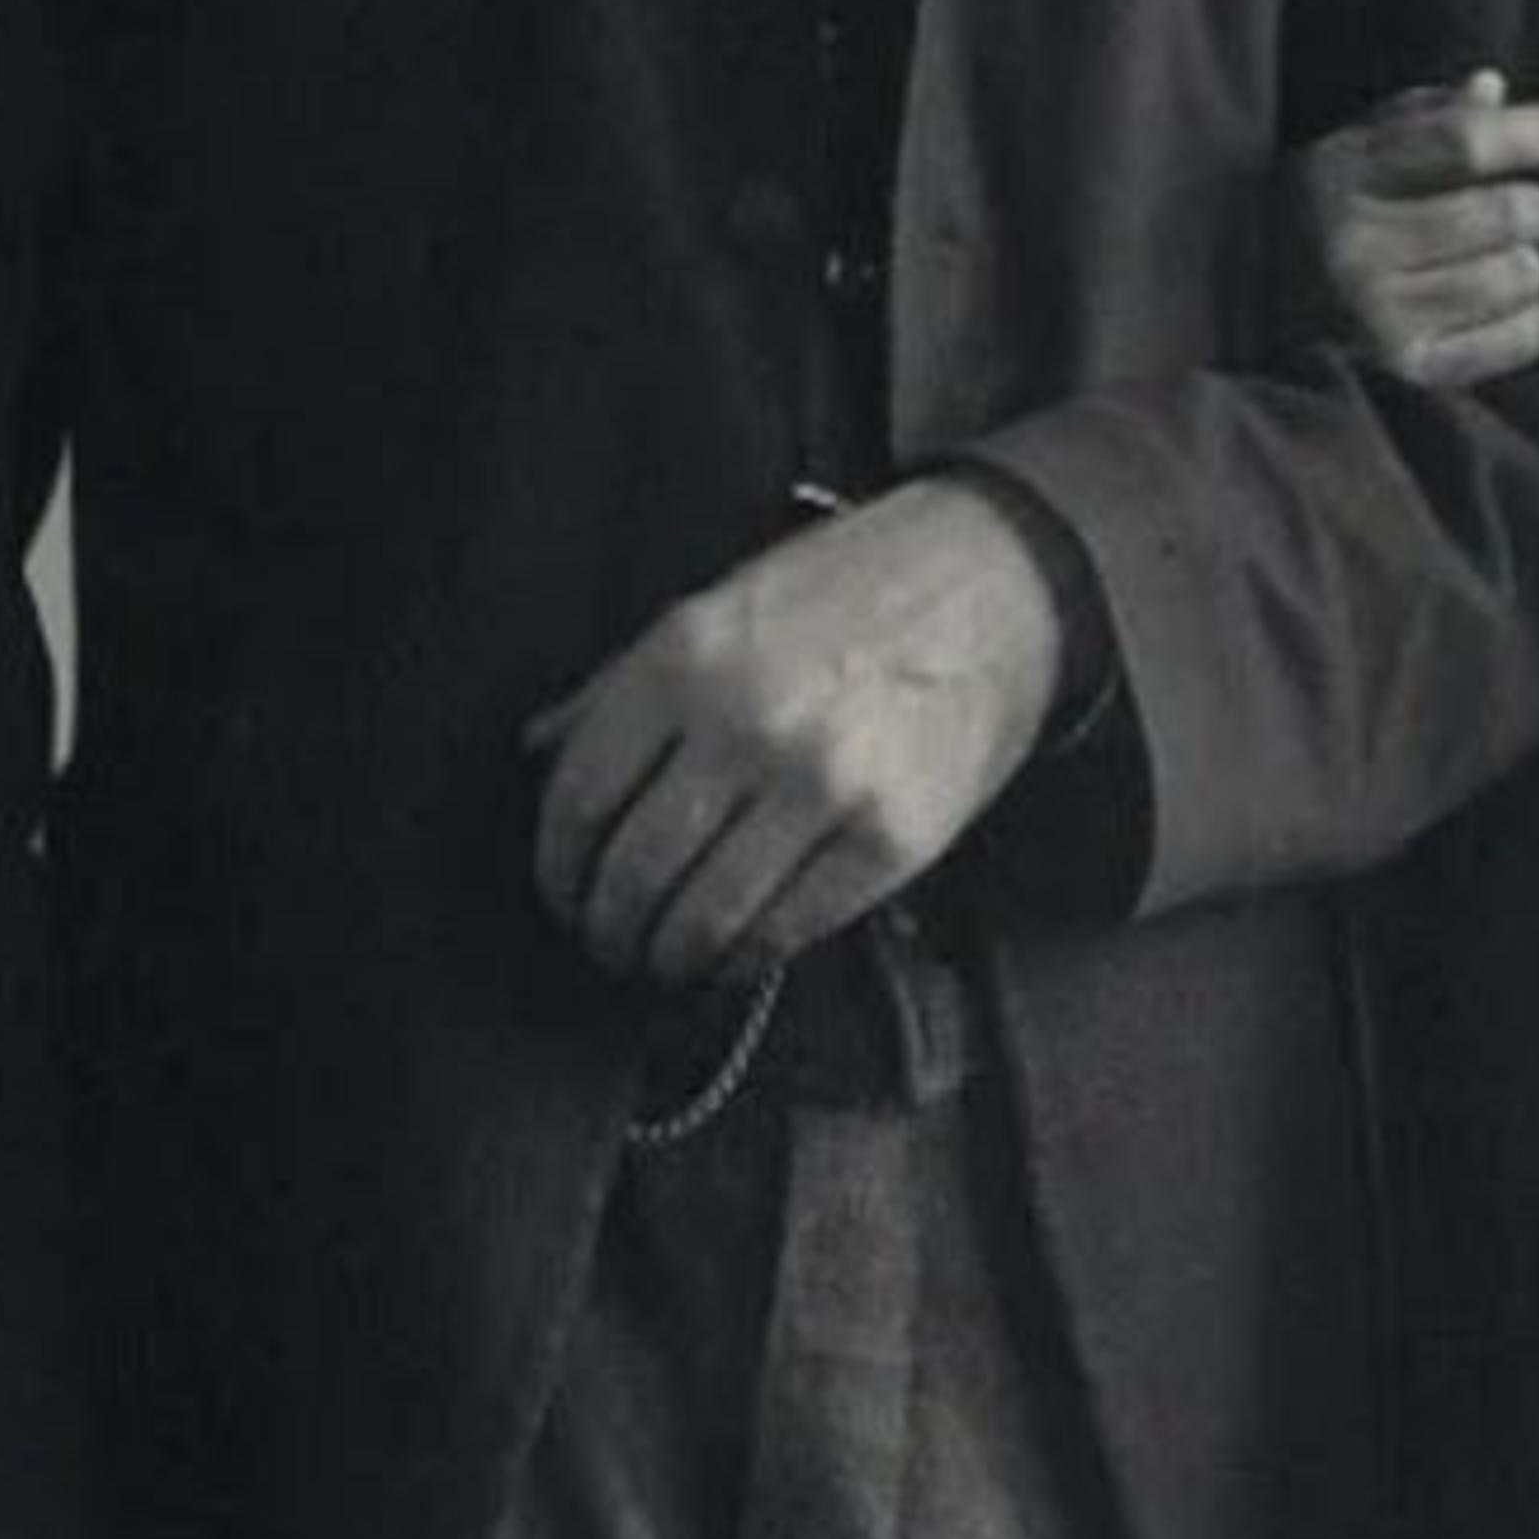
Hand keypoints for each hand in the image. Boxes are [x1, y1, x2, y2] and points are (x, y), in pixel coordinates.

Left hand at [531, 478, 1069, 985]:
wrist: (998, 579)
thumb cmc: (854, 588)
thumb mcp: (721, 606)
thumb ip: (623, 682)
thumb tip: (539, 750)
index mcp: (684, 660)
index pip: (578, 801)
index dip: (557, 870)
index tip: (564, 894)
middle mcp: (746, 723)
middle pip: (634, 873)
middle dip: (609, 928)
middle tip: (610, 942)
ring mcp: (824, 784)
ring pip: (704, 917)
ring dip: (668, 957)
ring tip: (664, 959)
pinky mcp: (892, 836)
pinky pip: (790, 928)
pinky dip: (746, 957)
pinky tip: (735, 952)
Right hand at [1286, 67, 1538, 388]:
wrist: (1230, 319)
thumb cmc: (1309, 224)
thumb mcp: (1345, 156)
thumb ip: (1417, 119)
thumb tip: (1493, 88)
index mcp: (1343, 174)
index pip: (1465, 142)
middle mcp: (1356, 245)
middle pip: (1502, 211)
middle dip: (1535, 208)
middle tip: (1523, 214)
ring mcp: (1377, 315)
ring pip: (1515, 275)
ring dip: (1530, 265)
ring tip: (1504, 263)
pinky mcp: (1402, 370)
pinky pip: (1512, 340)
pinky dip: (1531, 320)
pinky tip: (1509, 309)